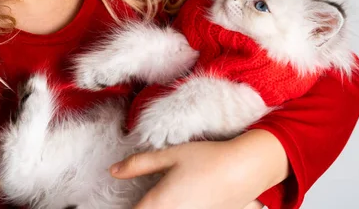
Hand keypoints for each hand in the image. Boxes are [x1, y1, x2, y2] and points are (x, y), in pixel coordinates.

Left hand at [110, 129, 288, 208]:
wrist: (245, 170)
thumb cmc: (208, 158)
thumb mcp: (170, 155)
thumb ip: (139, 164)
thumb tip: (113, 171)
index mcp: (159, 204)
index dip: (127, 208)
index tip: (119, 202)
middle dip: (142, 207)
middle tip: (144, 197)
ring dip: (157, 207)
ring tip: (163, 196)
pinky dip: (174, 208)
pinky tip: (179, 199)